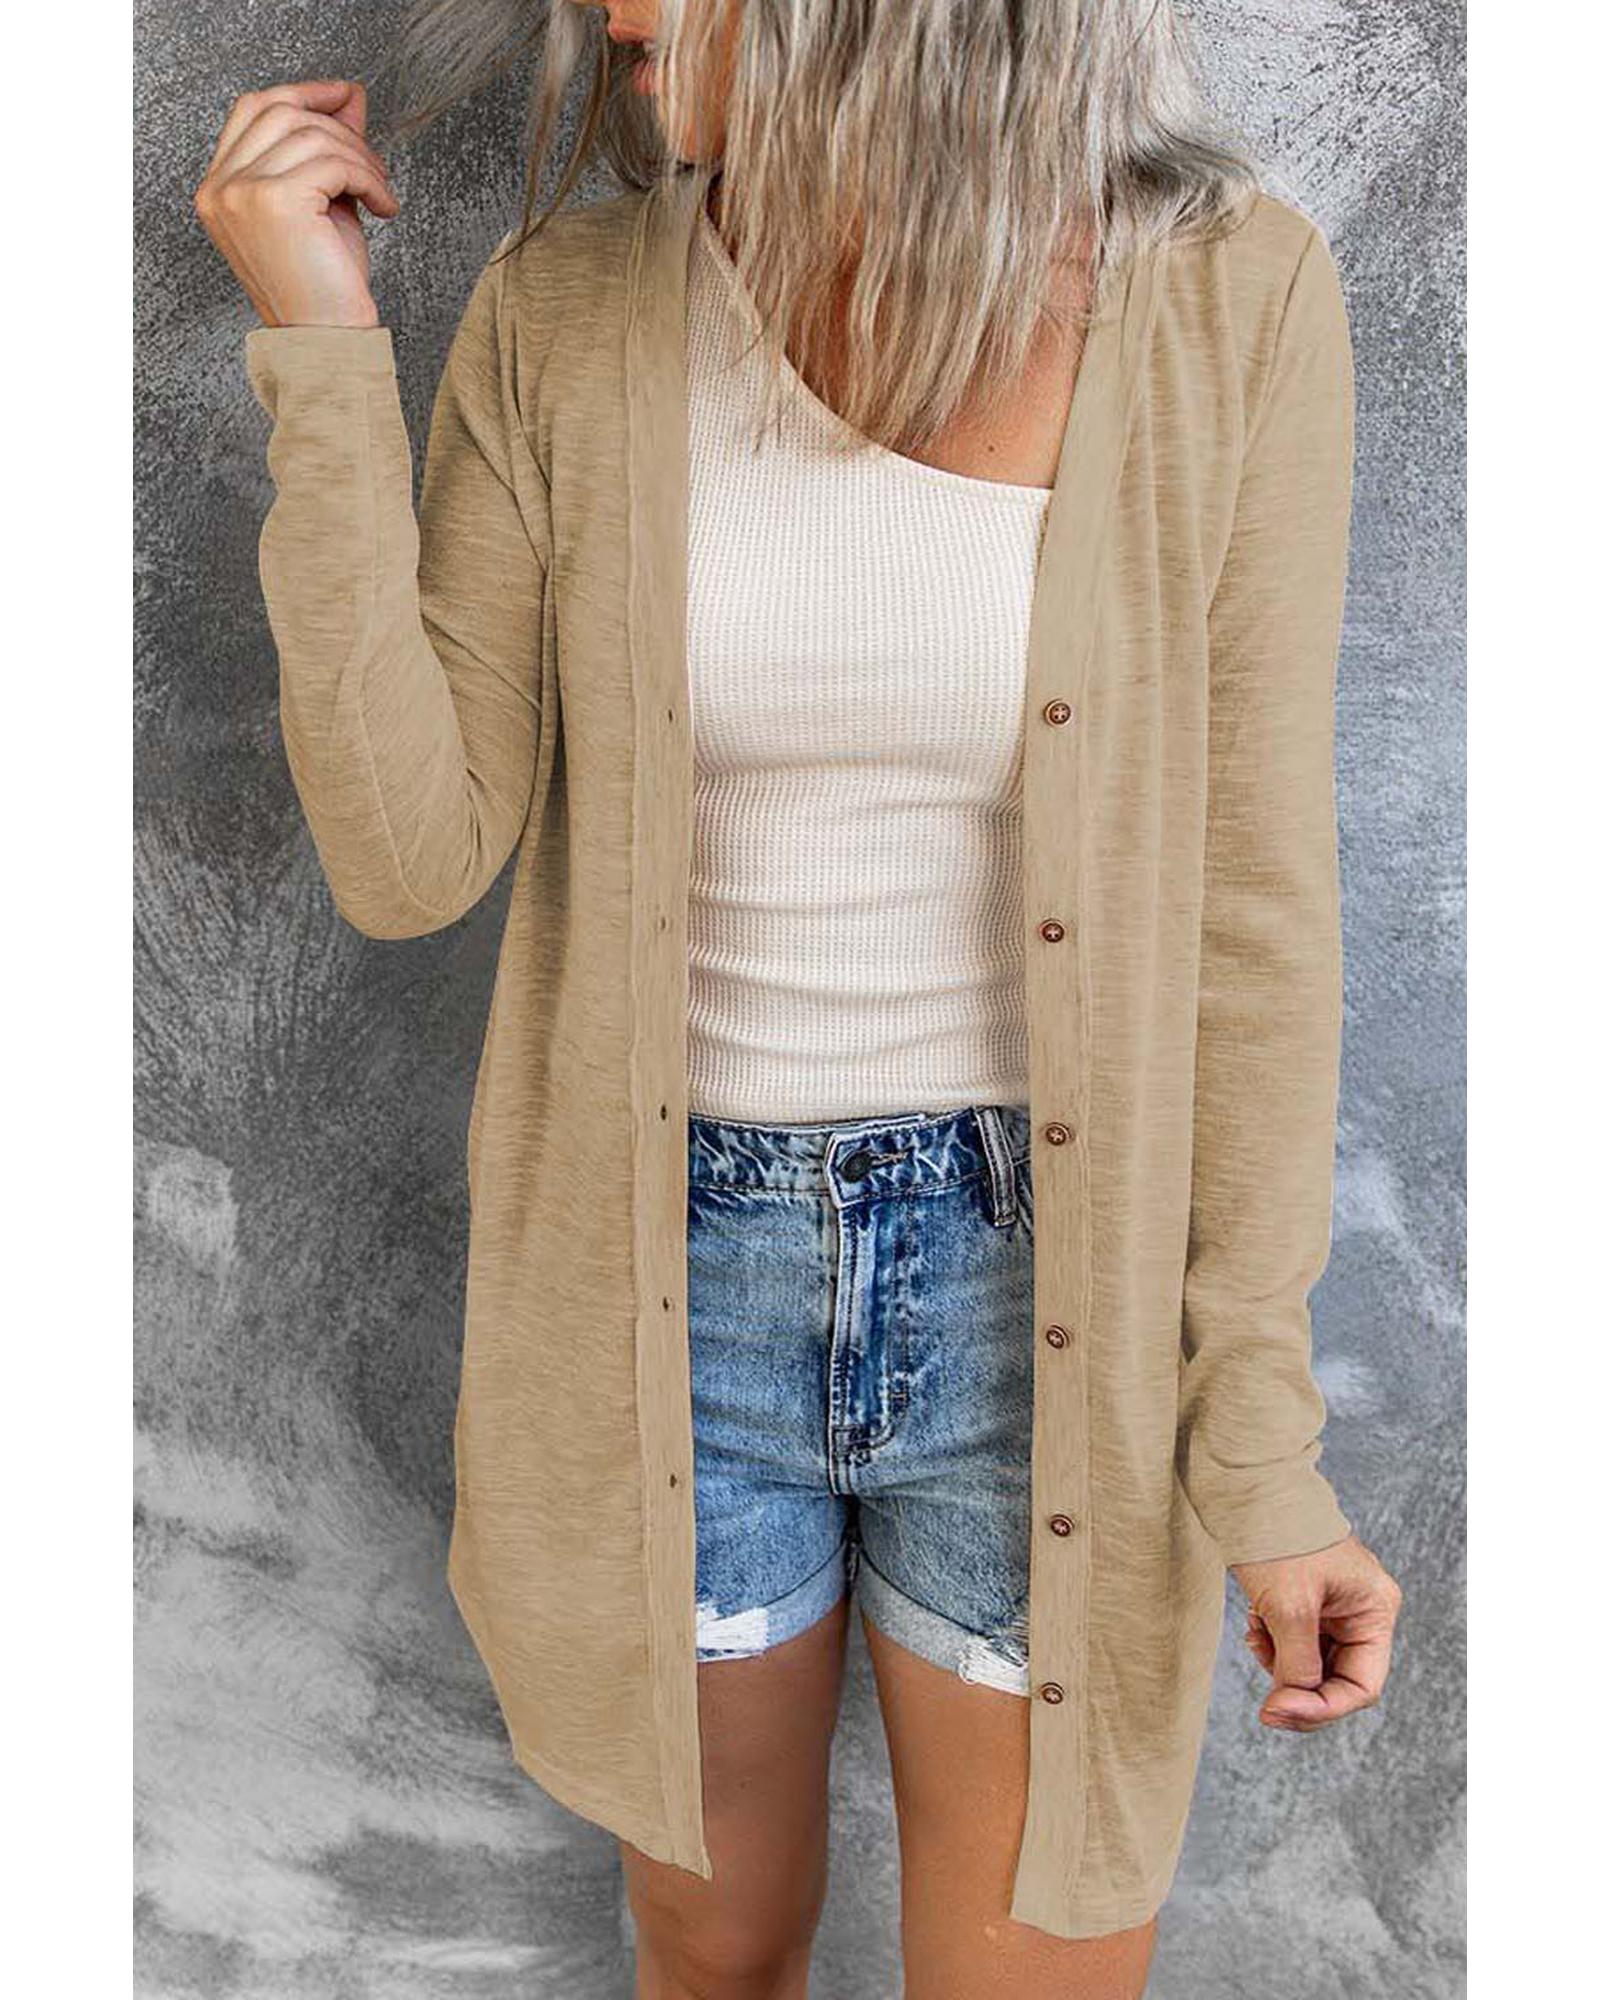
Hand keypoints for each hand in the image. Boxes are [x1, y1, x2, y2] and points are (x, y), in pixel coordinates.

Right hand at [194, 78, 399, 328]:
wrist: (326, 342)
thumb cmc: (323, 286)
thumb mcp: (323, 203)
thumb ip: (326, 148)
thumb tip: (349, 95)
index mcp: (218, 188)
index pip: (253, 109)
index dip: (302, 93)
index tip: (344, 97)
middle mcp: (220, 187)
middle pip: (282, 111)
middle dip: (338, 126)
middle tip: (373, 161)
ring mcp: (240, 192)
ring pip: (311, 134)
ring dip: (360, 157)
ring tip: (380, 190)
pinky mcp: (274, 201)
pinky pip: (333, 162)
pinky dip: (368, 178)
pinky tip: (384, 205)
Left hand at [1231, 1533, 1401, 1731]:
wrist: (1245, 1484)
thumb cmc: (1277, 1534)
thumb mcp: (1288, 1606)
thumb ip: (1298, 1663)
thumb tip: (1292, 1706)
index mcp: (1374, 1609)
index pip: (1361, 1685)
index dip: (1320, 1708)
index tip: (1275, 1712)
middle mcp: (1361, 1610)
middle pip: (1338, 1679)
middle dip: (1298, 1688)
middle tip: (1264, 1699)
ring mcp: (1334, 1606)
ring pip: (1313, 1664)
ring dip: (1282, 1664)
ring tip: (1257, 1632)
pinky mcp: (1307, 1600)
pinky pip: (1296, 1643)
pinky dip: (1273, 1645)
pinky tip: (1254, 1623)